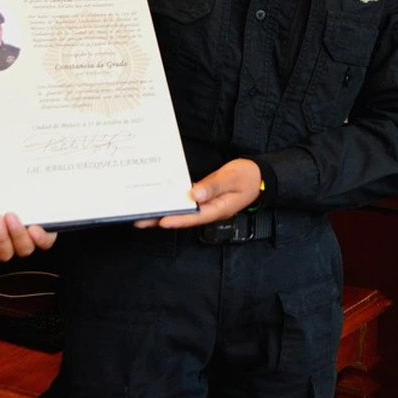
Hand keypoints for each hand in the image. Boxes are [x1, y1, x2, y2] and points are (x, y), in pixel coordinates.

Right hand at [0, 185, 57, 260]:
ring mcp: (28, 237)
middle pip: (4, 254)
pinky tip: (33, 228)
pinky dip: (39, 238)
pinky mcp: (45, 231)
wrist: (17, 170)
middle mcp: (9, 241)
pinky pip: (45, 242)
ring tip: (12, 216)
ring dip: (17, 235)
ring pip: (24, 249)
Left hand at [134, 159, 261, 229]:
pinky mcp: (202, 198)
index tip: (161, 221)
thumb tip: (196, 194)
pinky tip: (159, 201)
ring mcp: (206, 206)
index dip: (178, 220)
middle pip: (183, 218)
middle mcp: (210, 211)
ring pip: (181, 212)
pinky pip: (185, 203)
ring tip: (141, 215)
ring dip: (163, 213)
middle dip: (161, 220)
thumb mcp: (232, 179)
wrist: (258, 176)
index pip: (195, 217)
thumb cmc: (247, 177)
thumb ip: (214, 186)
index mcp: (218, 209)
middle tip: (139, 221)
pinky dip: (172, 202)